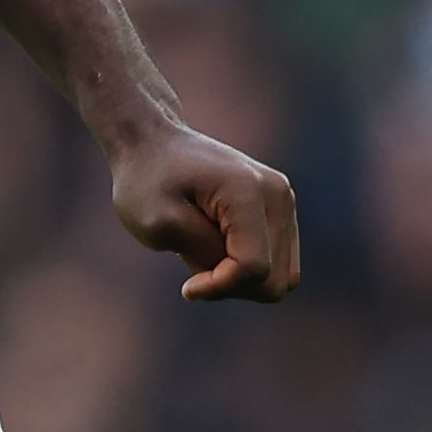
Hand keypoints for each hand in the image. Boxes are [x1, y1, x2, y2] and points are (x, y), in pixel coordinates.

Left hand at [108, 121, 301, 301]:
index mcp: (248, 192)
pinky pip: (278, 266)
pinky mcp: (281, 210)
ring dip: (240, 279)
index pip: (254, 268)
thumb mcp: (159, 223)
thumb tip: (240, 274)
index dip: (219, 288)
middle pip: (274, 281)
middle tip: (194, 263)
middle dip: (232, 286)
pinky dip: (246, 270)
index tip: (186, 286)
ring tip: (203, 252)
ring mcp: (284, 201)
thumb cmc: (148, 181)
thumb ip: (204, 252)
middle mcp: (277, 195)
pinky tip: (215, 247)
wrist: (153, 144)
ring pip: (280, 278)